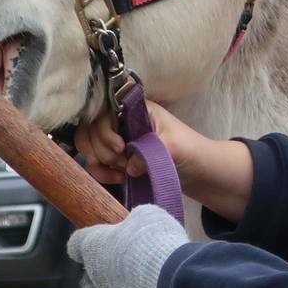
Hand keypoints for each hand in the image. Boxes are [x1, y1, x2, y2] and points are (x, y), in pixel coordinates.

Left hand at [66, 205, 191, 287]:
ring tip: (161, 266)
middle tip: (145, 247)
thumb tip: (135, 225)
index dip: (88, 237)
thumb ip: (134, 219)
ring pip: (122, 284)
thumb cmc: (153, 240)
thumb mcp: (146, 215)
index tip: (102, 234)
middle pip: (103, 264)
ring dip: (137, 276)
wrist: (173, 279)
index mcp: (92, 247)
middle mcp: (97, 276)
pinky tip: (166, 283)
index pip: (76, 244)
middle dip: (121, 256)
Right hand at [73, 98, 207, 185]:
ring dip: (98, 161)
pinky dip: (101, 172)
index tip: (121, 148)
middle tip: (122, 162)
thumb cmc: (191, 151)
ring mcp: (118, 139)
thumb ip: (148, 153)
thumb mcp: (173, 147)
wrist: (199, 172)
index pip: (103, 113)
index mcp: (136, 109)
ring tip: (120, 172)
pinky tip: (118, 178)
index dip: (105, 132)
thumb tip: (129, 166)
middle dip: (102, 150)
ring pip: (88, 145)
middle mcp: (123, 121)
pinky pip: (95, 163)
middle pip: (90, 129)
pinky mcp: (117, 158)